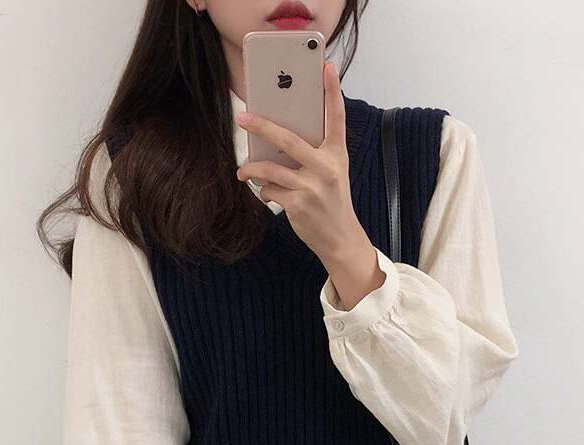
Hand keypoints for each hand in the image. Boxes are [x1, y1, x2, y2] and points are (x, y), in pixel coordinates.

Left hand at [235, 61, 368, 263]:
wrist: (340, 238)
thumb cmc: (332, 201)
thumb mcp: (332, 172)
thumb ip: (314, 153)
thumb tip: (275, 139)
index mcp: (337, 154)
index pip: (336, 117)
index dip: (332, 91)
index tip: (327, 67)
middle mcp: (326, 167)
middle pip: (288, 139)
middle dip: (262, 126)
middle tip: (243, 118)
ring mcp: (312, 186)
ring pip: (271, 168)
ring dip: (251, 168)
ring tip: (243, 170)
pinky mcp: (298, 204)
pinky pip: (270, 190)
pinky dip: (264, 191)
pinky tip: (268, 194)